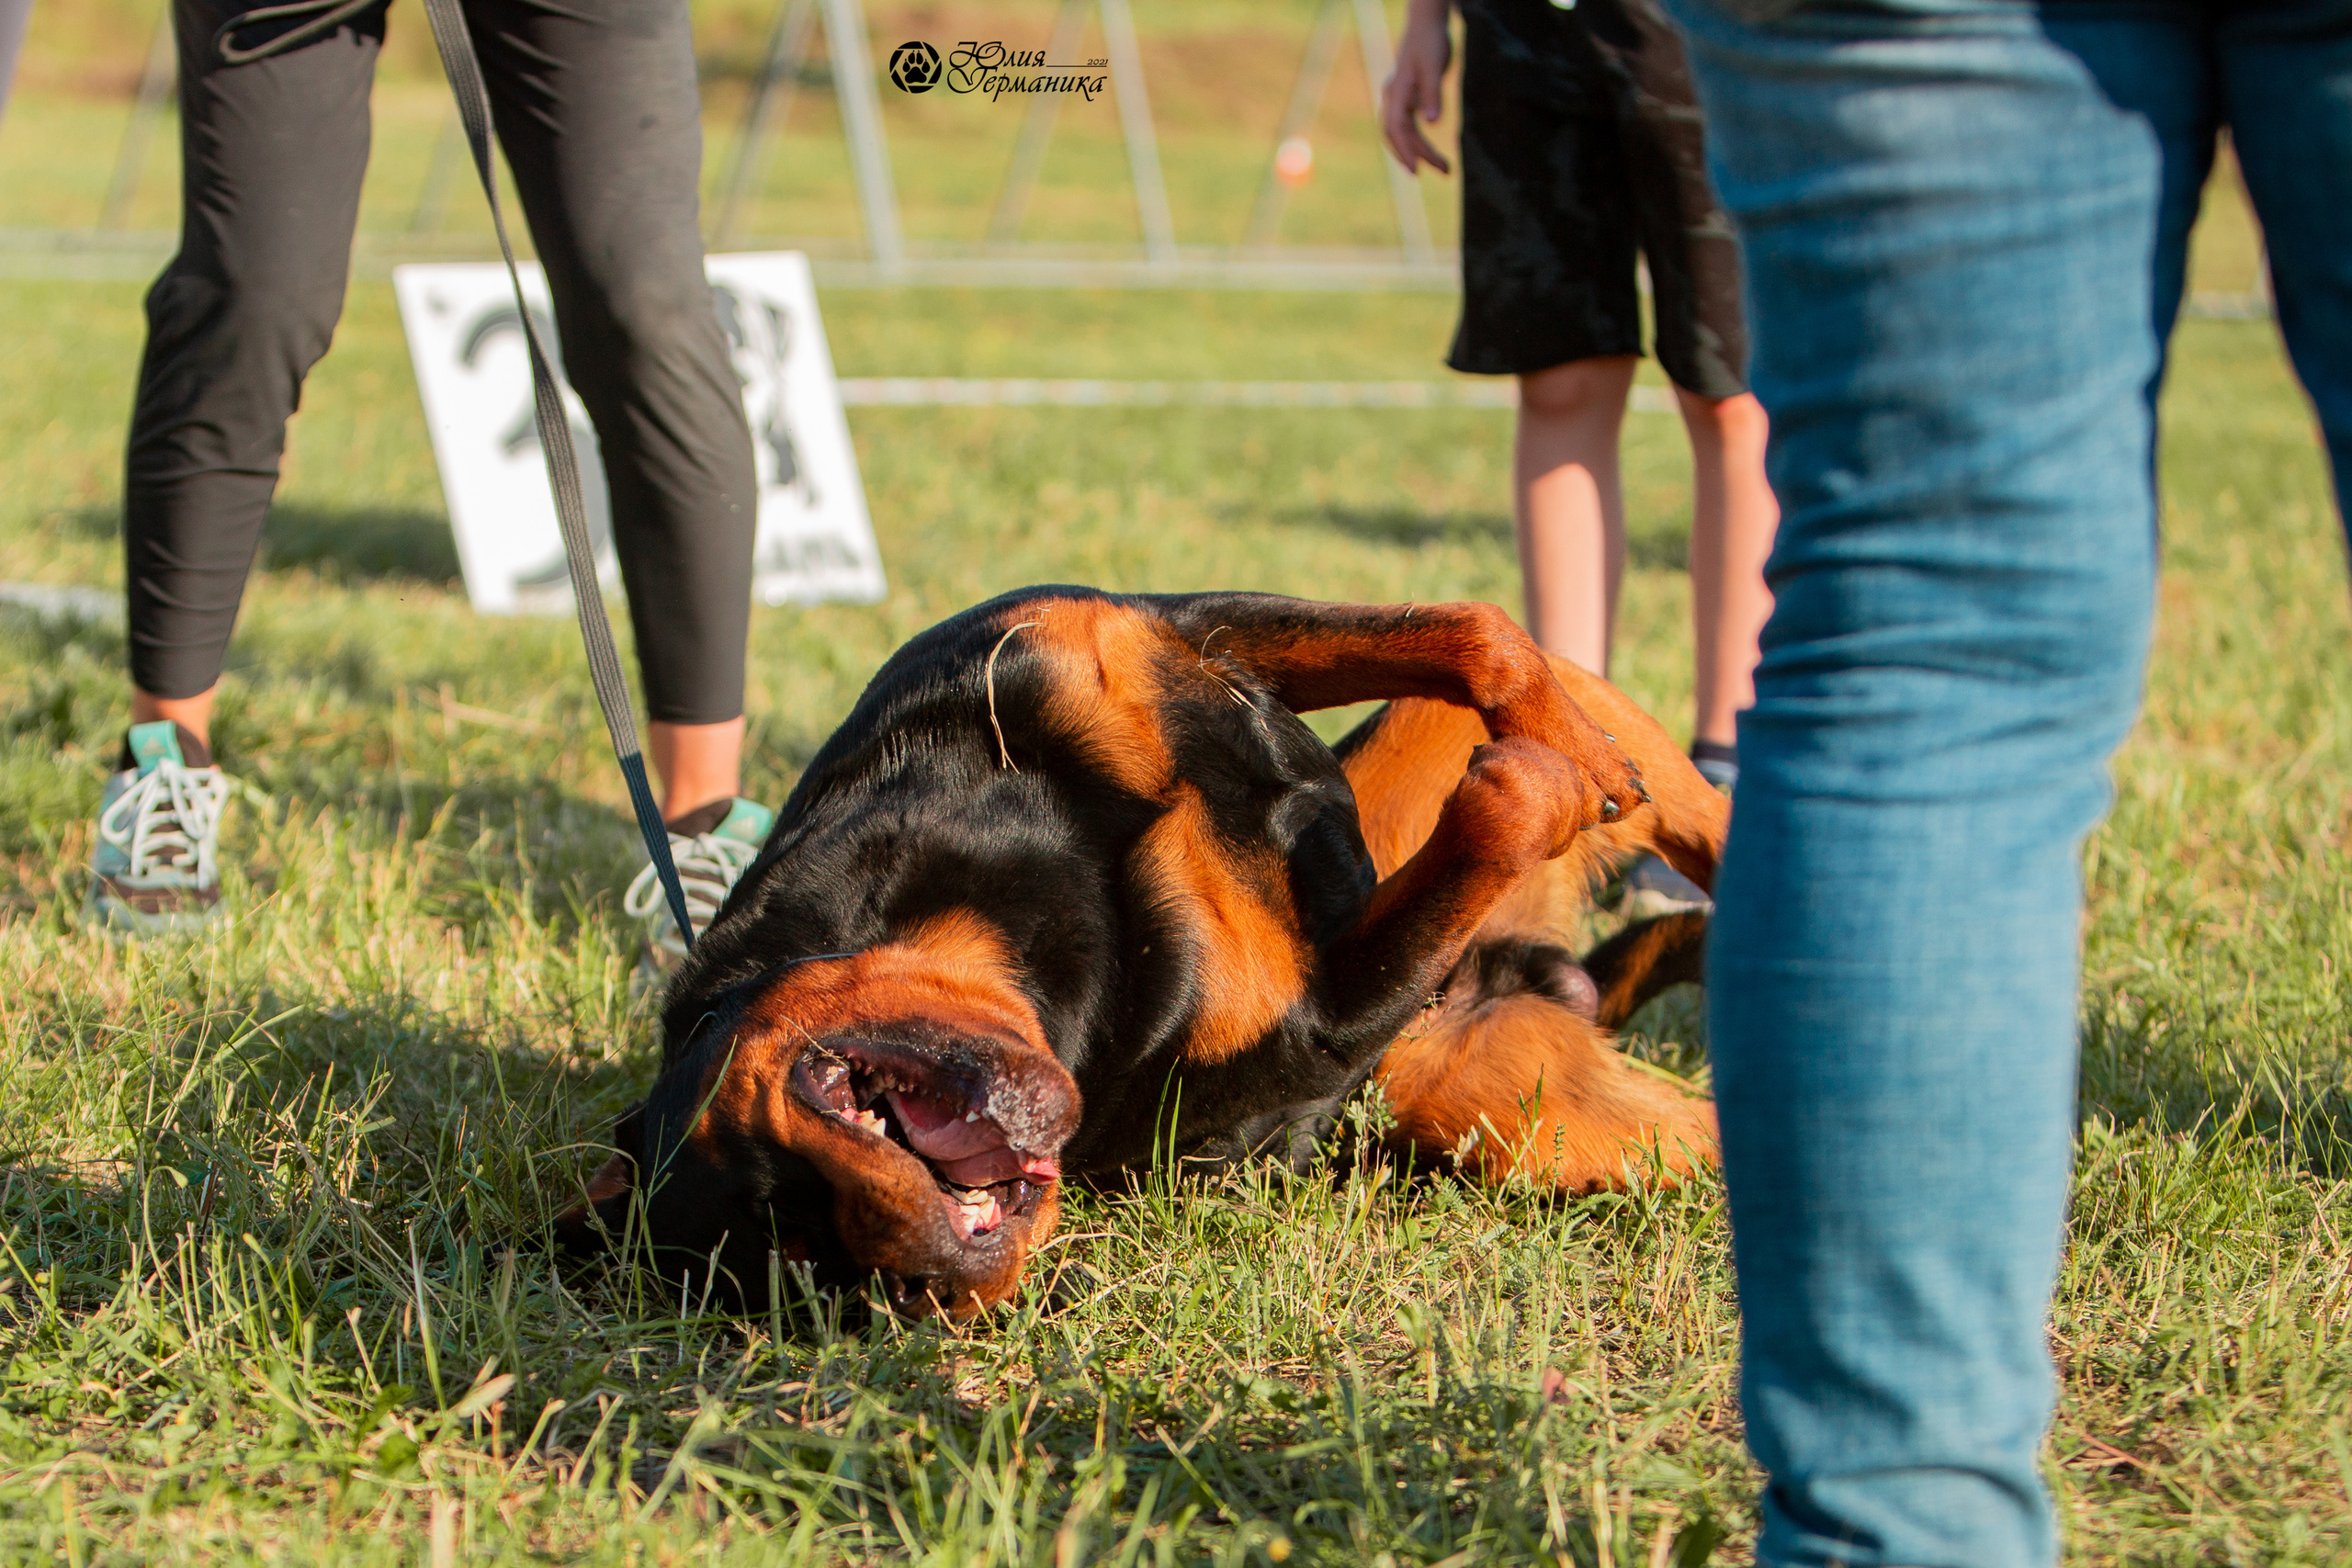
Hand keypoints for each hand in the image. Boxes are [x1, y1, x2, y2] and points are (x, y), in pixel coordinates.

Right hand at [1381, 0, 1453, 175]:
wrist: (1426, 25)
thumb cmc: (1429, 42)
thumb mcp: (1433, 66)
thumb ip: (1432, 94)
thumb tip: (1432, 122)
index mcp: (1396, 92)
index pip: (1397, 129)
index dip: (1405, 151)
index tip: (1416, 170)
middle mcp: (1394, 98)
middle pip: (1400, 136)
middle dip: (1417, 156)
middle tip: (1443, 171)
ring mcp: (1400, 100)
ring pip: (1406, 134)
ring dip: (1422, 152)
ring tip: (1445, 167)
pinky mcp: (1409, 99)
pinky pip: (1409, 127)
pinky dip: (1419, 142)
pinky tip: (1432, 153)